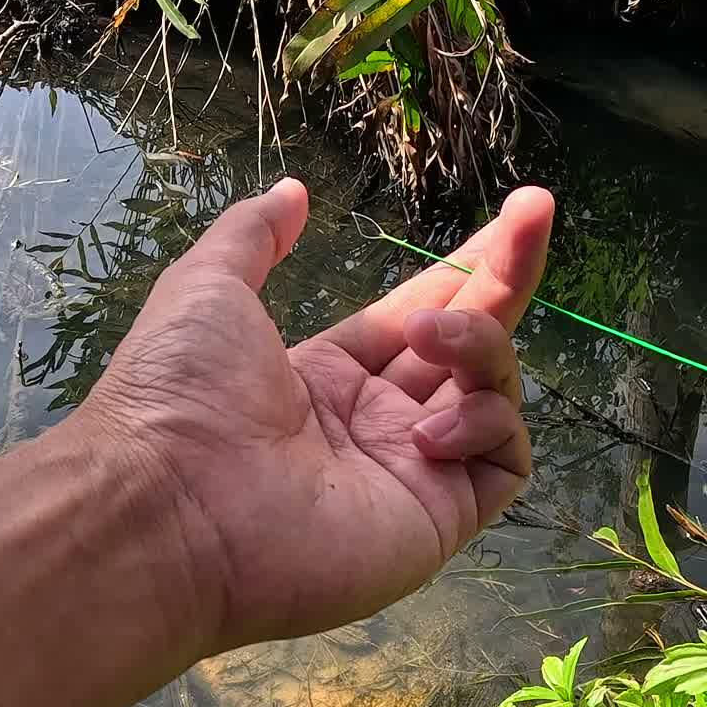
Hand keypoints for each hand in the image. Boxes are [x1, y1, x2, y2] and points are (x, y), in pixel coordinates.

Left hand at [84, 180, 553, 651]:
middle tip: (537, 210)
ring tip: (430, 338)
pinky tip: (427, 427)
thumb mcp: (208, 287)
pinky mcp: (438, 517)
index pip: (421, 312)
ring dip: (479, 345)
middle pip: (470, 341)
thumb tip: (293, 190)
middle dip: (506, 274)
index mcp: (330, 374)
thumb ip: (255, 234)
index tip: (517, 212)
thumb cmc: (179, 396)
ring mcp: (413, 470)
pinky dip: (484, 423)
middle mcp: (379, 421)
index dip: (468, 265)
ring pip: (493, 391)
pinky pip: (503, 459)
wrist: (170, 510)